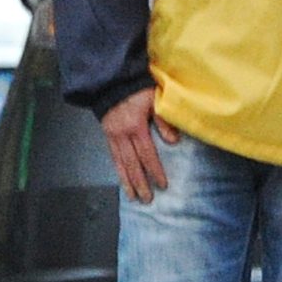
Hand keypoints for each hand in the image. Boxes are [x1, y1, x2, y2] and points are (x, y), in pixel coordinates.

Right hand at [100, 88, 177, 203]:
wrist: (111, 82)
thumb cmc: (137, 90)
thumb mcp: (154, 100)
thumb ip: (163, 121)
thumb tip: (174, 142)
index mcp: (135, 127)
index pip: (147, 154)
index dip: (155, 170)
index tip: (162, 185)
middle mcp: (122, 135)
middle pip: (132, 164)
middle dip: (140, 183)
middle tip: (148, 200)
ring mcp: (112, 137)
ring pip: (120, 164)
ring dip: (128, 182)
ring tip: (134, 197)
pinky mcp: (107, 136)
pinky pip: (113, 158)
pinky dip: (118, 171)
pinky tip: (123, 181)